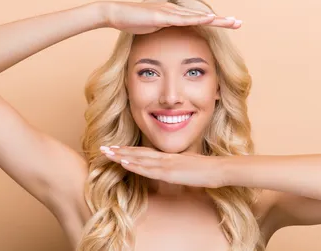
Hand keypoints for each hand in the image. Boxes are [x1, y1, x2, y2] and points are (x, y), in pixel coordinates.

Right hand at [100, 1, 241, 33]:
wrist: (115, 14)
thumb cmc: (132, 22)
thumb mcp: (152, 29)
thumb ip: (163, 32)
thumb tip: (169, 39)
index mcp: (174, 16)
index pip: (198, 20)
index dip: (214, 23)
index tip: (228, 27)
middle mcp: (175, 11)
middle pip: (203, 16)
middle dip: (222, 20)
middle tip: (239, 23)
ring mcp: (169, 12)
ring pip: (197, 16)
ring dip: (215, 20)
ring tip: (232, 22)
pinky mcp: (161, 17)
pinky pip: (183, 19)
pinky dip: (197, 19)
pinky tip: (210, 19)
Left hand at [100, 146, 226, 187]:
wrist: (218, 169)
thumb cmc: (206, 168)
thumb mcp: (188, 164)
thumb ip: (177, 164)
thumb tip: (172, 166)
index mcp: (168, 157)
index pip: (144, 152)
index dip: (128, 151)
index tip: (115, 149)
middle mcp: (164, 158)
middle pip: (137, 153)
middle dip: (119, 151)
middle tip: (102, 148)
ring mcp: (165, 164)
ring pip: (139, 159)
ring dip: (121, 157)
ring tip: (106, 153)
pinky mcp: (169, 173)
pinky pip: (148, 169)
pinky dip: (134, 165)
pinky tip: (123, 163)